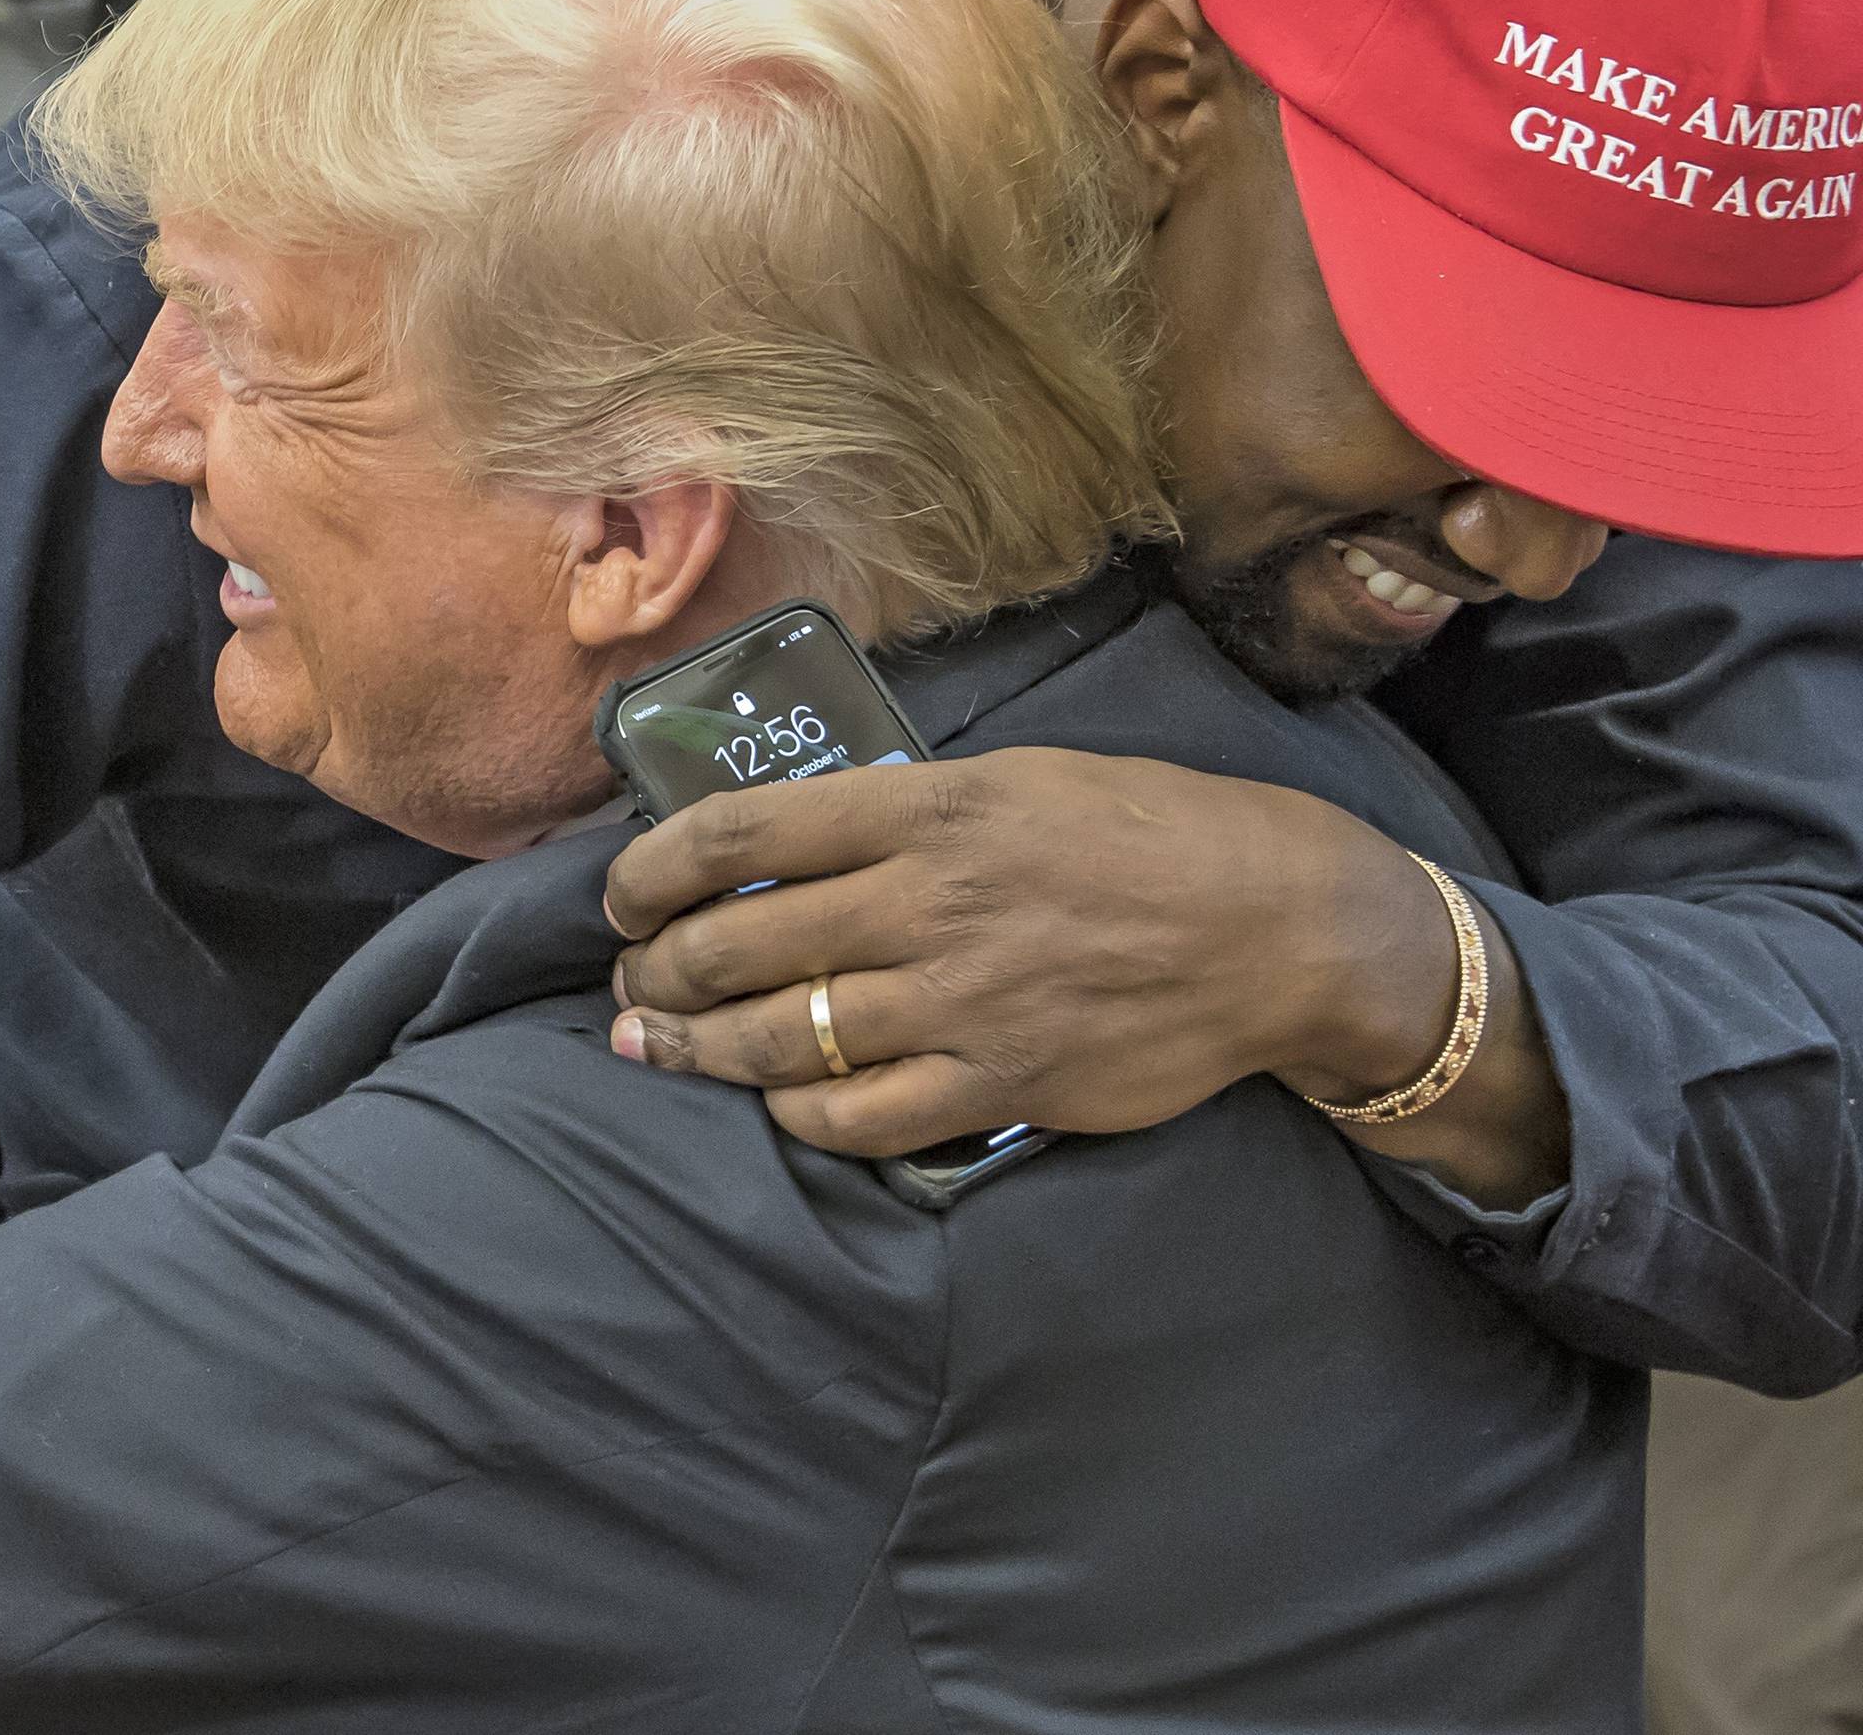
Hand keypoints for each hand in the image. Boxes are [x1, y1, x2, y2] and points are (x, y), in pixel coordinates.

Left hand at [604, 750, 1459, 1156]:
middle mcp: (925, 902)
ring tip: (658, 1046)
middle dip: (656, 972)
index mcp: (925, 807)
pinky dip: (796, 1113)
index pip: (737, 833)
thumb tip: (793, 847)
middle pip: (734, 944)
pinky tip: (776, 1100)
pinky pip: (857, 1118)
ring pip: (778, 1040)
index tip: (622, 897)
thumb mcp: (1019, 777)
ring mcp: (958, 1002)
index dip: (650, 871)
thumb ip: (903, 812)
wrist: (1273, 926)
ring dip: (697, 1048)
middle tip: (631, 985)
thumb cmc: (1148, 830)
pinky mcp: (997, 1085)